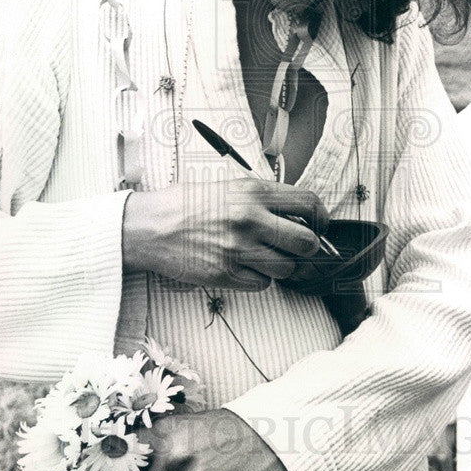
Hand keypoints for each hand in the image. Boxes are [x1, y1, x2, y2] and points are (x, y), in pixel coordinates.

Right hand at [122, 179, 327, 289]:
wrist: (149, 226)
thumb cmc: (186, 204)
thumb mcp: (228, 186)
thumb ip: (264, 197)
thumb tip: (299, 213)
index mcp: (254, 191)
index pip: (309, 203)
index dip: (321, 217)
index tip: (319, 225)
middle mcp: (250, 218)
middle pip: (307, 242)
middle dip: (308, 248)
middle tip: (299, 249)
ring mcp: (238, 248)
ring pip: (288, 268)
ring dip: (283, 266)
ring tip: (266, 258)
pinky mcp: (225, 274)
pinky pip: (263, 284)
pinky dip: (259, 279)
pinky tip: (244, 267)